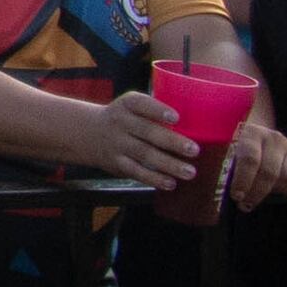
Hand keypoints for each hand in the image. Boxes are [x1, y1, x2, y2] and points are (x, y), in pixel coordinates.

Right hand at [83, 90, 204, 193]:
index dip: (157, 110)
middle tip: (194, 150)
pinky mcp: (116, 162)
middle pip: (146, 131)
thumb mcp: (130, 106)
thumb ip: (155, 111)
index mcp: (127, 105)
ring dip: (168, 164)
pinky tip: (170, 183)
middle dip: (171, 141)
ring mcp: (117, 144)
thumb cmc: (124, 118)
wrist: (88, 132)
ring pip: (144, 154)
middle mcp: (120, 122)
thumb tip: (198, 124)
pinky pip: (135, 171)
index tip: (176, 118)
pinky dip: (153, 178)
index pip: (140, 103)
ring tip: (190, 172)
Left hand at [229, 121, 286, 211]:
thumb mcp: (228, 153)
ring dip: (275, 190)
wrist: (257, 140)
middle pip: (269, 172)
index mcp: (251, 133)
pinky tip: (278, 188)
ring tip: (261, 192)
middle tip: (245, 203)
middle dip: (256, 192)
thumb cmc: (237, 152)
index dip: (243, 180)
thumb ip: (225, 167)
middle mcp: (273, 137)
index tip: (236, 196)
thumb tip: (219, 189)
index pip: (250, 159)